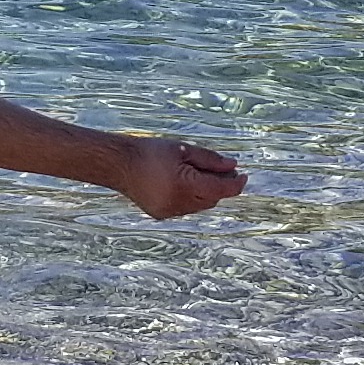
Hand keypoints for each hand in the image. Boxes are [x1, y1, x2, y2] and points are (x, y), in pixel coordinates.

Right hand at [107, 137, 244, 219]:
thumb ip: (210, 160)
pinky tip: (183, 183)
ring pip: (199, 206)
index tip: (244, 176)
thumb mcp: (184, 150)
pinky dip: (190, 198)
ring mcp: (169, 212)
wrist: (119, 164)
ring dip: (205, 193)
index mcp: (185, 185)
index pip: (220, 190)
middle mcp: (178, 203)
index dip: (236, 184)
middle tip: (223, 171)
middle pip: (211, 200)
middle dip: (220, 186)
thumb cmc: (150, 152)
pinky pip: (185, 208)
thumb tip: (233, 166)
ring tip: (200, 174)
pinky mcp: (161, 215)